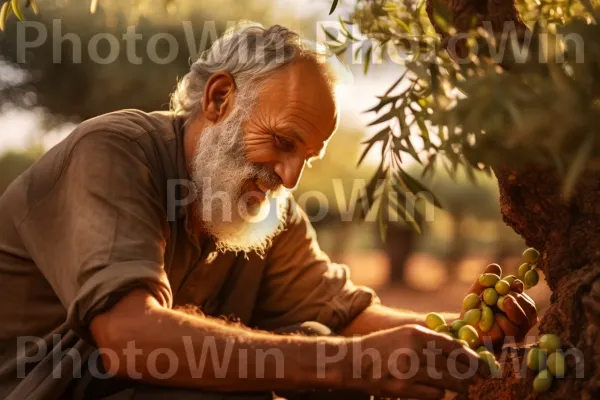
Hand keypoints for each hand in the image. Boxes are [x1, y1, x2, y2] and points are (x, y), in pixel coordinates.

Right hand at [344, 325, 490, 398]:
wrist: (354, 361)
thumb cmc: (383, 347)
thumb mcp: (405, 334)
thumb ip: (430, 340)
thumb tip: (462, 350)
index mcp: (416, 333)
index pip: (453, 346)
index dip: (472, 356)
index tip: (483, 363)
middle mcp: (413, 350)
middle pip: (454, 365)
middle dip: (472, 374)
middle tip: (482, 378)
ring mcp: (408, 370)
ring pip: (448, 381)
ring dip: (461, 386)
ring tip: (468, 388)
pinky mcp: (403, 388)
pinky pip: (434, 394)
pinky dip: (442, 394)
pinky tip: (445, 393)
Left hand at [462, 263, 537, 347]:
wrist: (463, 325)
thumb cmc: (473, 307)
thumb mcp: (479, 290)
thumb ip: (488, 279)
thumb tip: (495, 266)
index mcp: (519, 306)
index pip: (527, 297)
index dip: (519, 289)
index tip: (513, 283)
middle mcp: (522, 320)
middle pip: (530, 309)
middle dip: (518, 300)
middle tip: (506, 296)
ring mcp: (517, 332)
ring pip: (523, 320)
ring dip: (511, 310)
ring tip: (500, 304)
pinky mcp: (507, 342)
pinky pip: (511, 330)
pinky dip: (502, 322)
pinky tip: (494, 318)